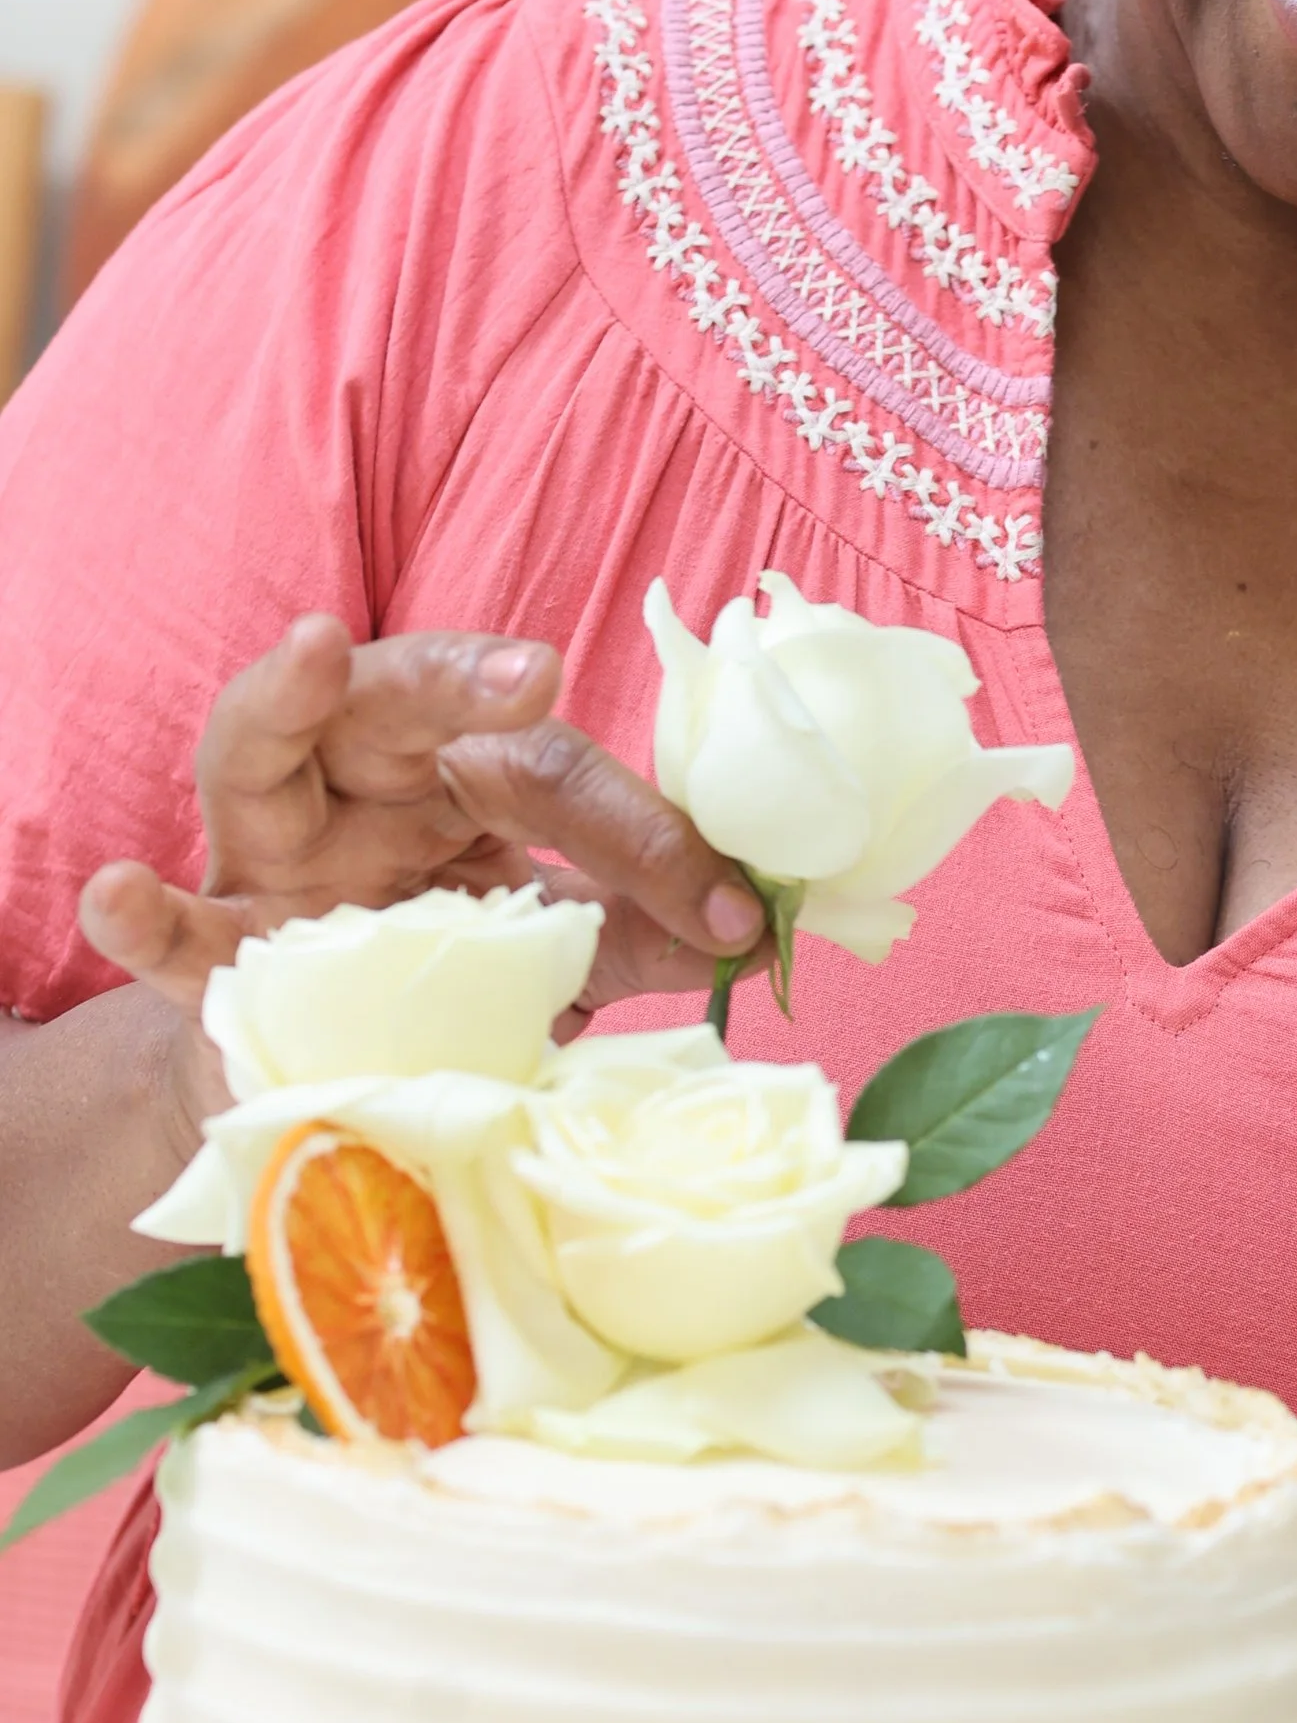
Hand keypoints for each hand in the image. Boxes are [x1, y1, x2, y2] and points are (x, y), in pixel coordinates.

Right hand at [78, 614, 762, 1134]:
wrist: (341, 1074)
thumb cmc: (458, 973)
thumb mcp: (559, 949)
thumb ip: (640, 930)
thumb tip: (753, 931)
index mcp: (463, 771)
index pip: (549, 768)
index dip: (642, 835)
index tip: (727, 899)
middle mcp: (362, 783)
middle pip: (395, 697)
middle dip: (455, 676)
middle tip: (529, 673)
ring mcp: (275, 856)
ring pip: (256, 751)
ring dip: (282, 697)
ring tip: (311, 648)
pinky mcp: (218, 950)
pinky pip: (173, 927)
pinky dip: (141, 913)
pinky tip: (116, 891)